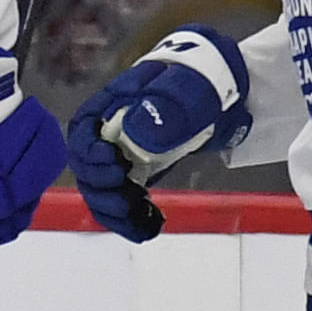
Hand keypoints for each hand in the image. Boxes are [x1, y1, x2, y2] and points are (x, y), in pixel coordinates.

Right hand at [64, 28, 248, 245]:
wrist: (227, 91)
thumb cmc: (204, 82)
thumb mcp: (187, 89)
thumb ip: (162, 108)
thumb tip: (137, 131)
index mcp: (114, 103)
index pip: (84, 129)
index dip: (88, 150)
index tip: (112, 162)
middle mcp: (110, 131)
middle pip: (87, 165)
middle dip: (101, 187)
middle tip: (126, 199)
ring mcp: (124, 154)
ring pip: (102, 189)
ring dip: (113, 210)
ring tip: (139, 220)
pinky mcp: (139, 173)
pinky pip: (125, 201)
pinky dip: (133, 220)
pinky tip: (150, 228)